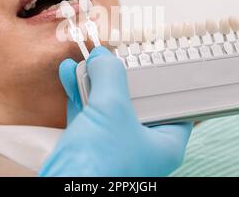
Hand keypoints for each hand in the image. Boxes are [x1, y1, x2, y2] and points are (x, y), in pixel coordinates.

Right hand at [38, 47, 192, 176]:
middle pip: (136, 101)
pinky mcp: (89, 148)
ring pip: (107, 106)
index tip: (152, 60)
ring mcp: (114, 147)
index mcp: (163, 143)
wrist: (64, 192)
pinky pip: (87, 114)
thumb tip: (103, 58)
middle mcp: (141, 146)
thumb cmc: (100, 162)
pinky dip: (79, 93)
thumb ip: (110, 76)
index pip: (173, 106)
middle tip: (114, 55)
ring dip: (94, 81)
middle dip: (120, 76)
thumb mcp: (111, 109)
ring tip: (86, 59)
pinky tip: (71, 74)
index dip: (163, 81)